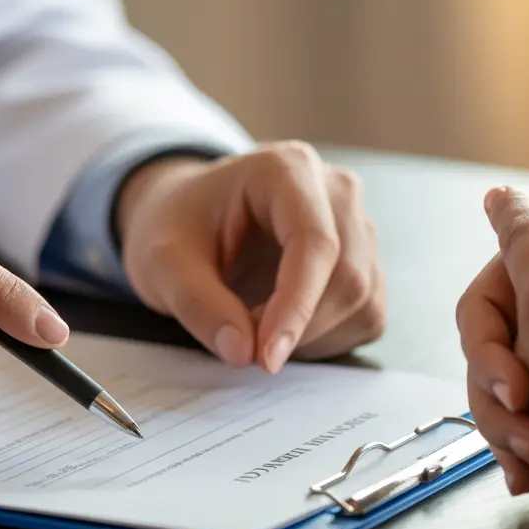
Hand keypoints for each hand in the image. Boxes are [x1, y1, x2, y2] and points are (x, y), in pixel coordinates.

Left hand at [116, 141, 385, 371]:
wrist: (192, 217)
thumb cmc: (180, 226)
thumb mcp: (162, 262)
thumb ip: (197, 304)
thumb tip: (243, 352)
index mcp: (287, 170)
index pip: (315, 242)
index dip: (296, 306)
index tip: (266, 358)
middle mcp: (336, 191)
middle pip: (348, 276)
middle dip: (299, 327)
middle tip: (245, 347)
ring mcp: (359, 226)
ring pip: (362, 300)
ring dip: (312, 336)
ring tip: (256, 328)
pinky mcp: (366, 262)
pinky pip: (366, 315)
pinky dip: (326, 339)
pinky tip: (285, 327)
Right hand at [458, 188, 528, 499]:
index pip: (490, 297)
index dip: (487, 339)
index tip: (516, 380)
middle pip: (484, 355)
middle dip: (491, 394)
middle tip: (526, 428)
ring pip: (495, 399)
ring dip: (501, 431)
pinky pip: (521, 434)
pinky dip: (517, 457)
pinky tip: (528, 476)